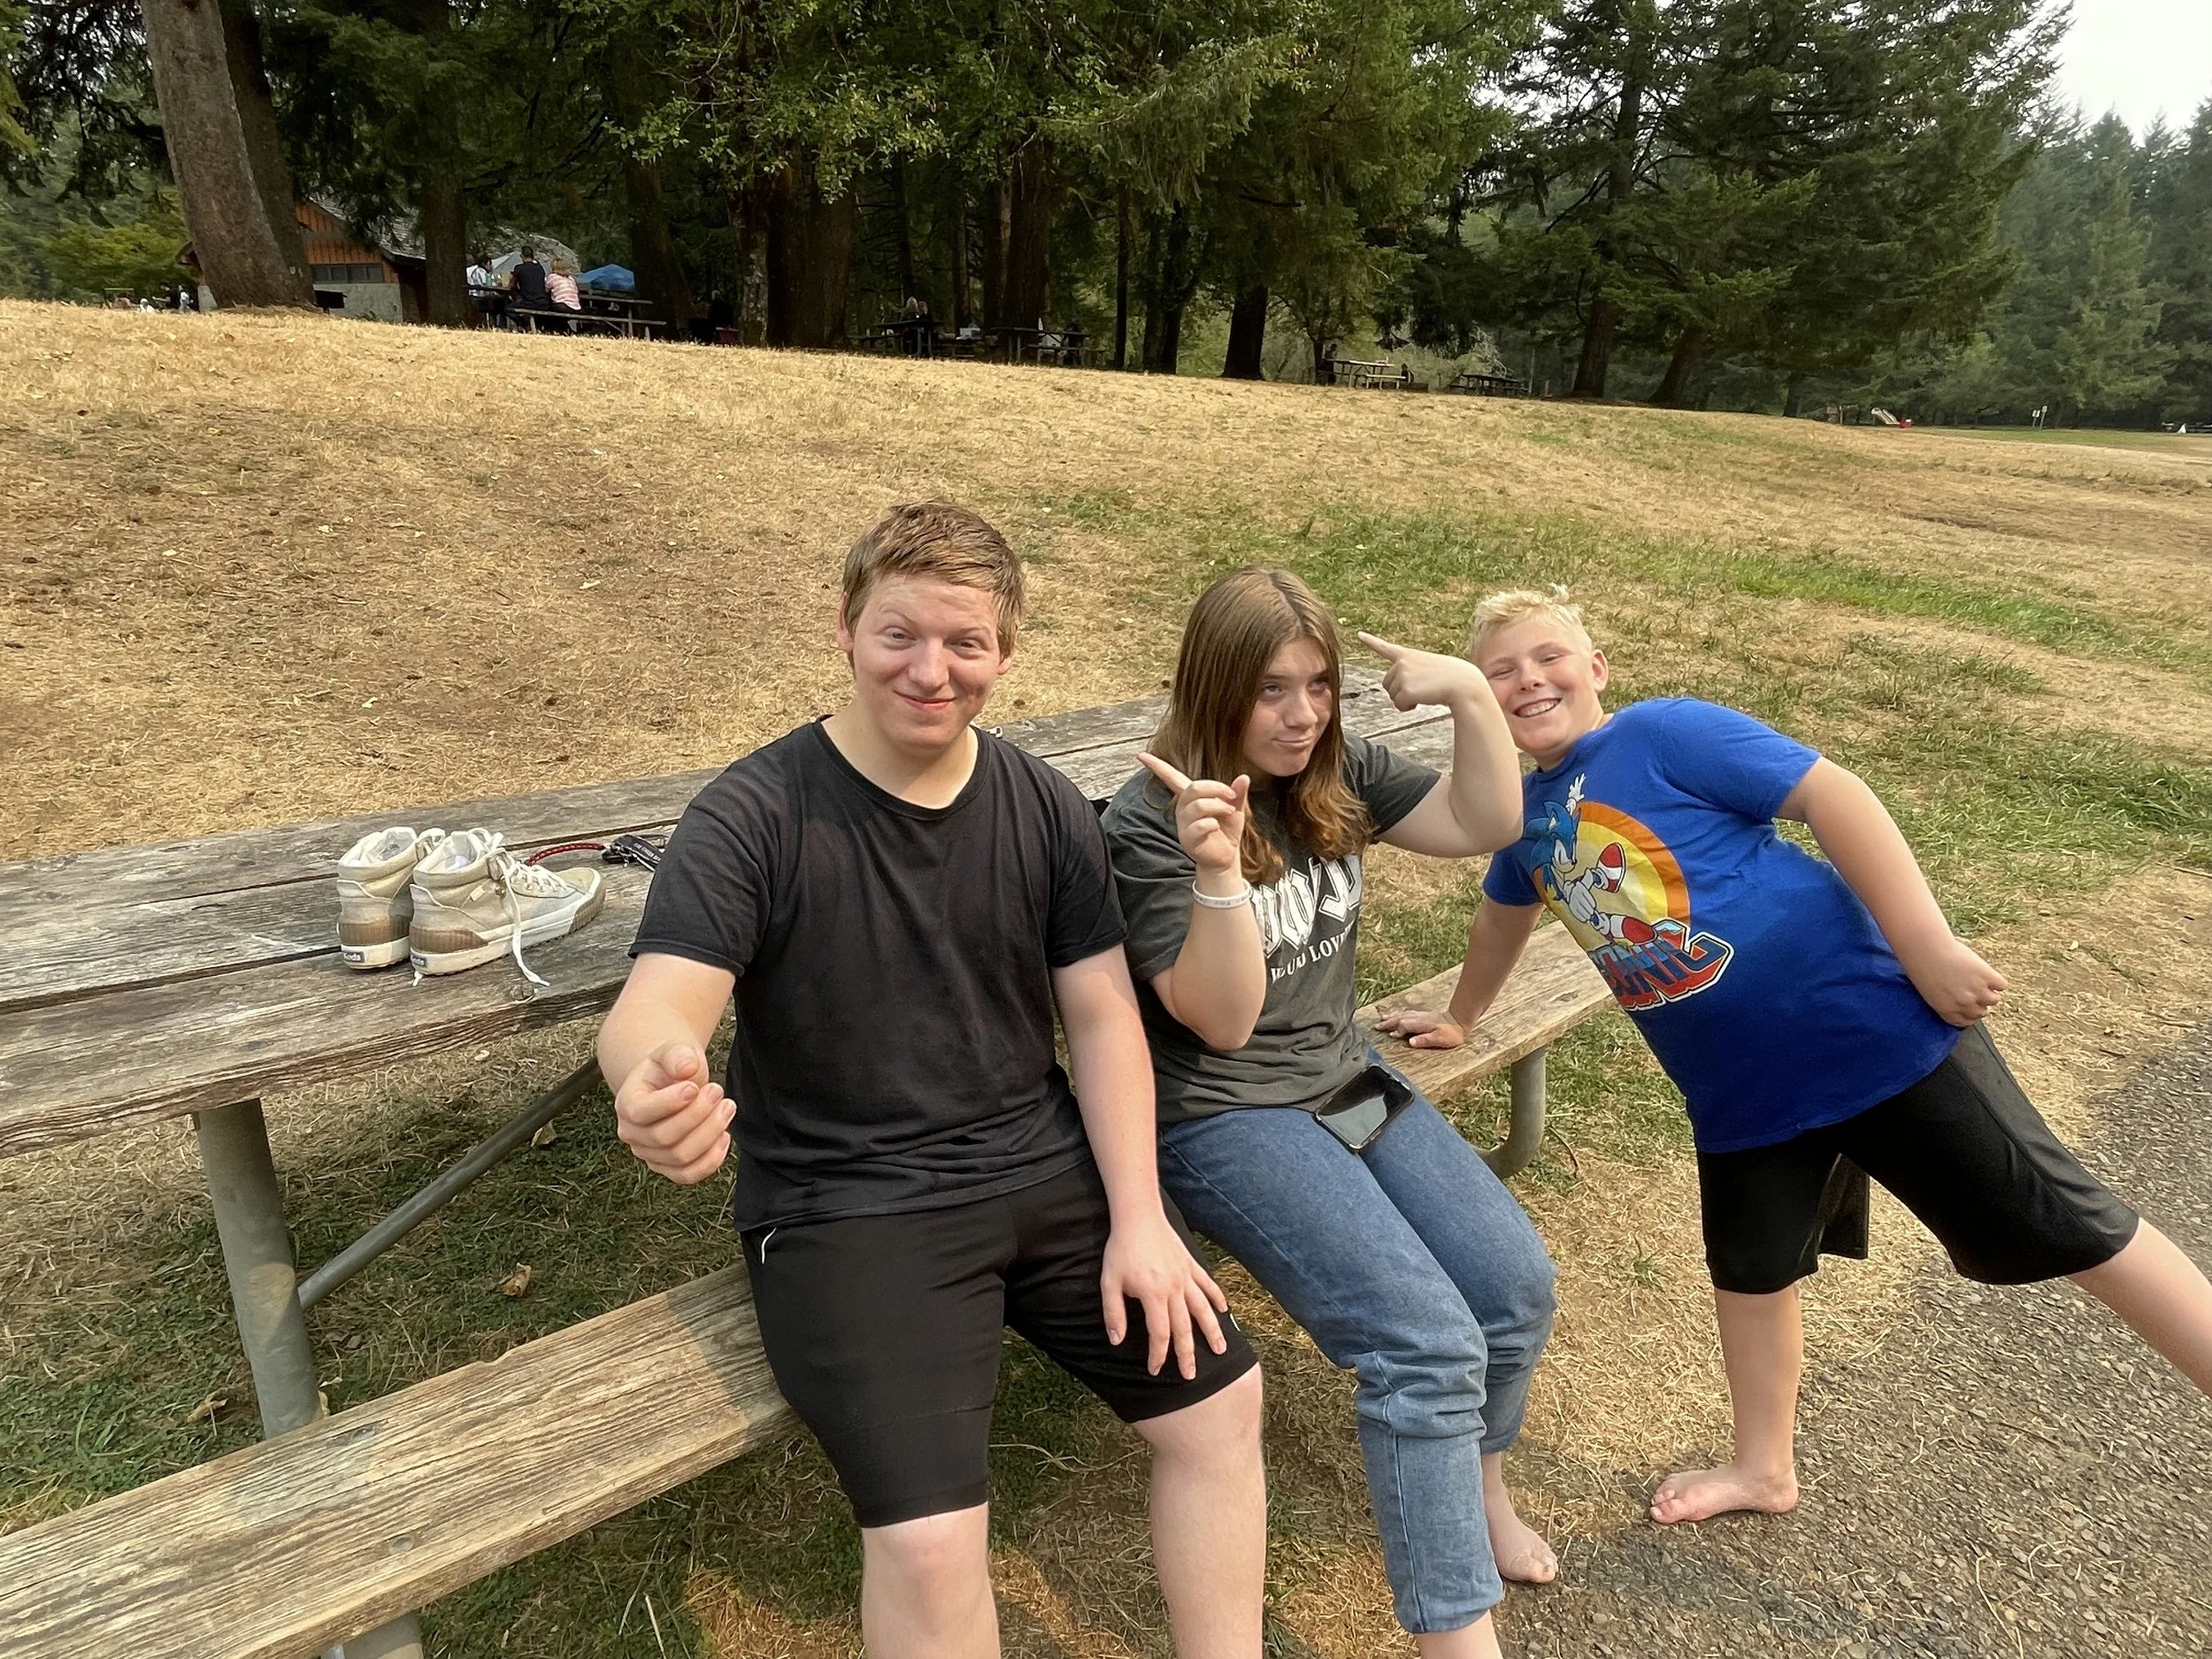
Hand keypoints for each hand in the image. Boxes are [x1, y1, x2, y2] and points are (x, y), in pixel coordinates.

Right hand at [614, 1042, 734, 1183]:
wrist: (671, 1084)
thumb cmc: (670, 1068)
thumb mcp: (672, 1051)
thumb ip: (677, 1054)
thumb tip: (687, 1068)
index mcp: (626, 1103)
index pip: (640, 1112)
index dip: (669, 1102)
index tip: (694, 1086)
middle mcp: (632, 1134)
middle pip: (664, 1137)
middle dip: (698, 1115)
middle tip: (718, 1091)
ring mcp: (649, 1154)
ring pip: (680, 1157)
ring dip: (710, 1133)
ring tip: (727, 1107)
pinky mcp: (668, 1168)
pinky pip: (689, 1175)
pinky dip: (711, 1160)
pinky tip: (724, 1136)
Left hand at [1101, 1207, 1231, 1378]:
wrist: (1138, 1216)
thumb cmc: (1121, 1250)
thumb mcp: (1109, 1282)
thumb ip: (1113, 1314)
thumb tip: (1116, 1342)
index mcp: (1154, 1295)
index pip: (1160, 1334)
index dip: (1158, 1355)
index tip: (1155, 1370)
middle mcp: (1175, 1289)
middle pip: (1184, 1328)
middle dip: (1187, 1354)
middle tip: (1191, 1376)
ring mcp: (1186, 1276)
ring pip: (1203, 1309)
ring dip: (1212, 1331)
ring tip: (1221, 1350)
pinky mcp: (1190, 1264)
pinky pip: (1207, 1284)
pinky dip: (1217, 1297)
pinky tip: (1225, 1310)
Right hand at [1137, 751, 1249, 879]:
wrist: (1226, 858)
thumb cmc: (1227, 831)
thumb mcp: (1235, 808)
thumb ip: (1237, 793)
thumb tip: (1244, 777)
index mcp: (1191, 798)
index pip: (1171, 778)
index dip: (1157, 766)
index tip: (1141, 755)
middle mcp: (1183, 809)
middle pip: (1194, 788)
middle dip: (1216, 788)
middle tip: (1232, 796)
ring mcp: (1184, 825)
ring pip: (1197, 805)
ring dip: (1218, 806)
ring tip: (1229, 812)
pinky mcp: (1188, 840)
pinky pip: (1199, 825)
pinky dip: (1212, 823)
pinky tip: (1217, 828)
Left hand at [1359, 631, 1483, 711]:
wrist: (1462, 683)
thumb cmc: (1450, 678)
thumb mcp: (1429, 668)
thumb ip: (1412, 674)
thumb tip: (1403, 697)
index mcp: (1408, 655)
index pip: (1385, 648)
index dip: (1371, 642)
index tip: (1359, 635)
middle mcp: (1402, 663)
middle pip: (1387, 684)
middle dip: (1400, 691)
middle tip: (1420, 689)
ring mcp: (1402, 675)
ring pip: (1393, 696)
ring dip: (1406, 700)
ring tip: (1424, 692)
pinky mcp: (1405, 690)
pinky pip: (1399, 705)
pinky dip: (1408, 707)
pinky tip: (1422, 700)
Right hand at [1375, 1007, 1468, 1049]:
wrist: (1460, 1020)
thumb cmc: (1451, 1033)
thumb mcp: (1440, 1039)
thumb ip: (1425, 1040)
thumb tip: (1411, 1042)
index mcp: (1421, 1024)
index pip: (1404, 1026)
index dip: (1397, 1030)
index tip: (1390, 1035)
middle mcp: (1418, 1018)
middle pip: (1400, 1019)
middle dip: (1388, 1022)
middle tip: (1376, 1026)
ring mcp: (1420, 1016)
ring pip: (1402, 1015)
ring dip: (1391, 1017)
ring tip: (1382, 1019)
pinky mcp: (1422, 1015)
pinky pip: (1406, 1013)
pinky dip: (1399, 1014)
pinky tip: (1397, 1016)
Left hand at [1901, 936, 2006, 1026]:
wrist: (1927, 949)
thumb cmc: (1921, 964)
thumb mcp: (1928, 989)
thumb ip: (1945, 998)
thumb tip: (1957, 997)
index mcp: (1947, 1010)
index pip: (1965, 1022)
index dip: (1970, 1014)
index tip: (1971, 1007)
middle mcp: (1964, 1004)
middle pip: (1981, 1012)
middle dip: (1980, 1003)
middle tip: (1977, 991)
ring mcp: (1977, 990)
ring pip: (1994, 1000)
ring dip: (1990, 991)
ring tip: (1982, 981)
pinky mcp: (1987, 976)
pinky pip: (2001, 985)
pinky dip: (1996, 980)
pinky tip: (1987, 973)